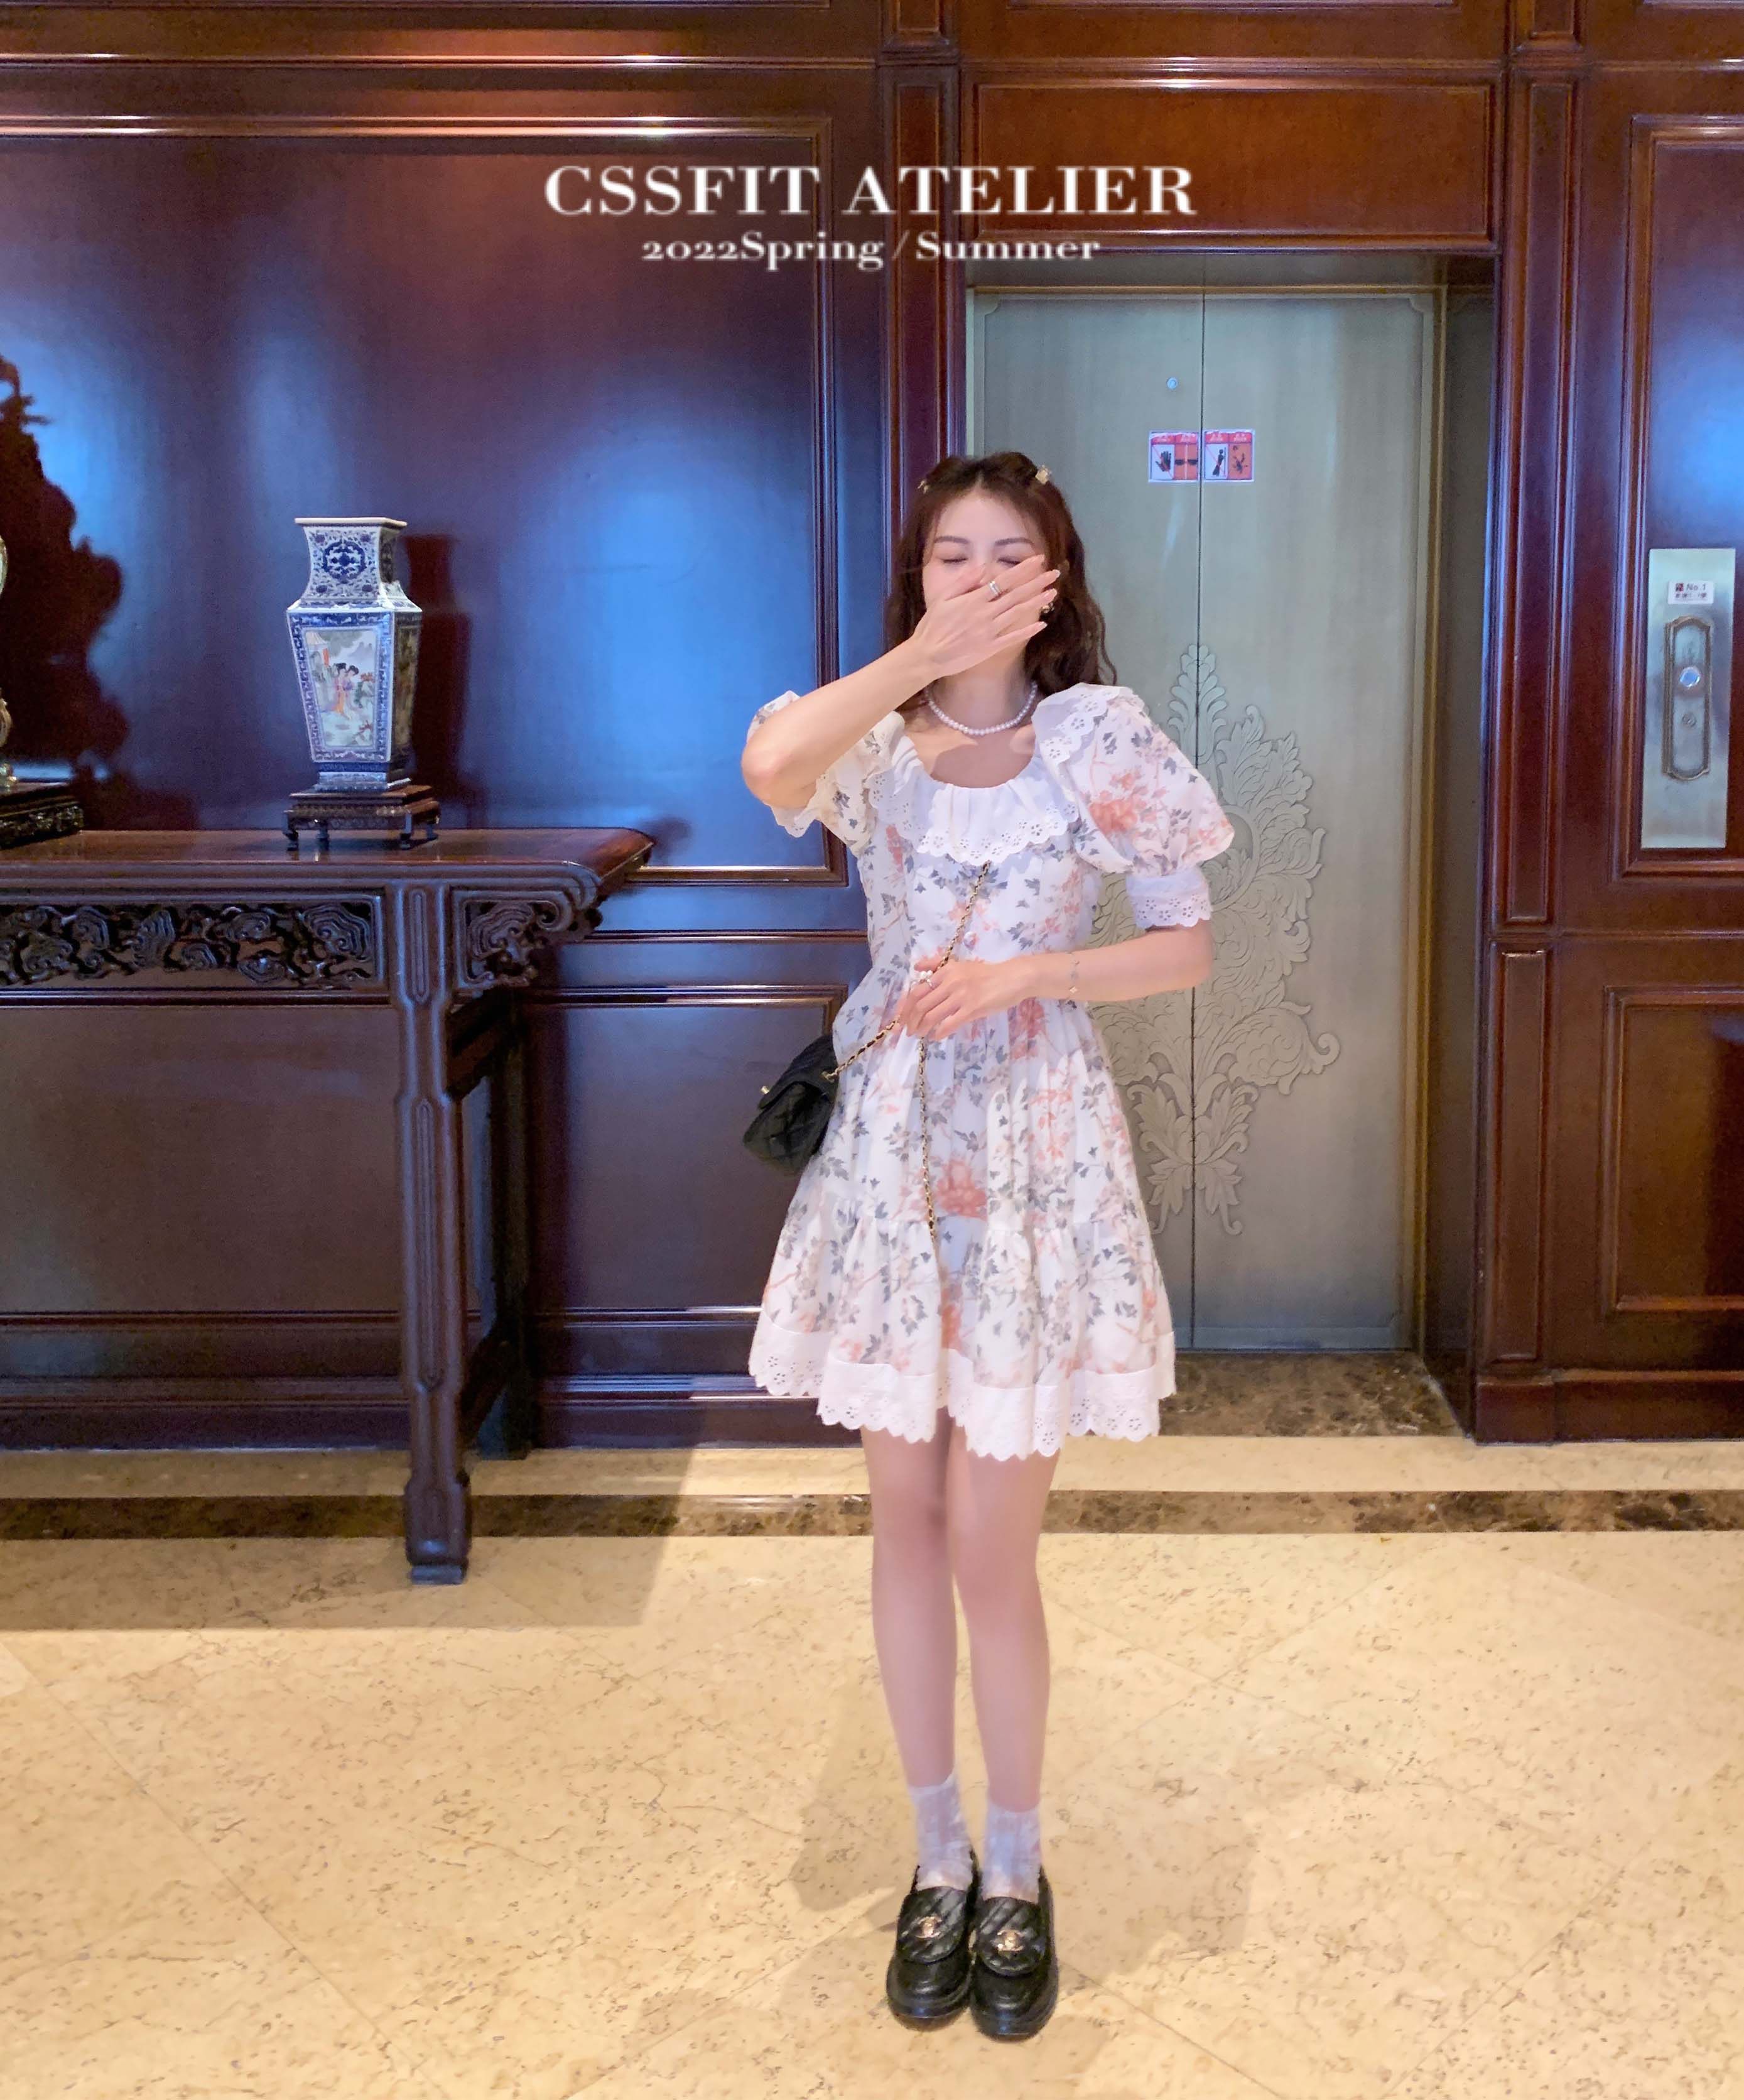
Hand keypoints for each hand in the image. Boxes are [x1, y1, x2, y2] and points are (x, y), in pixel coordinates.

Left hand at [897, 956, 1032, 1040]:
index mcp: (945, 971)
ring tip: (919, 1035)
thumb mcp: (960, 964)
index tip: (898, 1019)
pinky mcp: (972, 1008)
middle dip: (910, 1021)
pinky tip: (936, 1037)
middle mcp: (950, 982)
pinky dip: (939, 1033)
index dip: (904, 1006)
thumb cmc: (986, 974)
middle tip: (908, 1031)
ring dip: (922, 1028)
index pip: (916, 990)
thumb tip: (916, 967)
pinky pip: (949, 1024)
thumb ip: (937, 964)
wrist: (1012, 978)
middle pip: (920, 1004)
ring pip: (932, 1015)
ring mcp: (961, 996)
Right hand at [904, 552, 1058, 682]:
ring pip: (1018, 613)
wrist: (927, 655)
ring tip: (1053, 593)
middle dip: (1037, 582)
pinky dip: (1027, 631)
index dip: (1023, 569)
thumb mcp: (943, 598)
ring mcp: (989, 631)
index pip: (1004, 579)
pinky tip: (1041, 624)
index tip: (1038, 560)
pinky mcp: (990, 648)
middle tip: (1055, 573)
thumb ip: (964, 582)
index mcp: (974, 599)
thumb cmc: (932, 626)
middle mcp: (985, 613)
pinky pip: (1012, 638)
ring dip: (1036, 603)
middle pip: (1016, 594)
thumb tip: (983, 568)